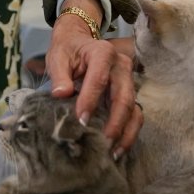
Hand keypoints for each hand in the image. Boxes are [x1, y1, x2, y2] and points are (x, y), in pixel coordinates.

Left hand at [46, 0, 141, 154]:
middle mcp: (121, 65)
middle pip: (123, 96)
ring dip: (126, 131)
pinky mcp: (129, 91)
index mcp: (102, 52)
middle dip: (115, 122)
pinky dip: (129, 131)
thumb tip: (61, 94)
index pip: (99, 78)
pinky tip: (119, 147)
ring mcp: (128, 79)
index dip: (91, 99)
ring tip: (114, 151)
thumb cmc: (68, 50)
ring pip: (133, 107)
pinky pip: (135, 112)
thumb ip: (59, 75)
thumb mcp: (58, 57)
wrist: (79, 42)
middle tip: (103, 142)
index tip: (81, 119)